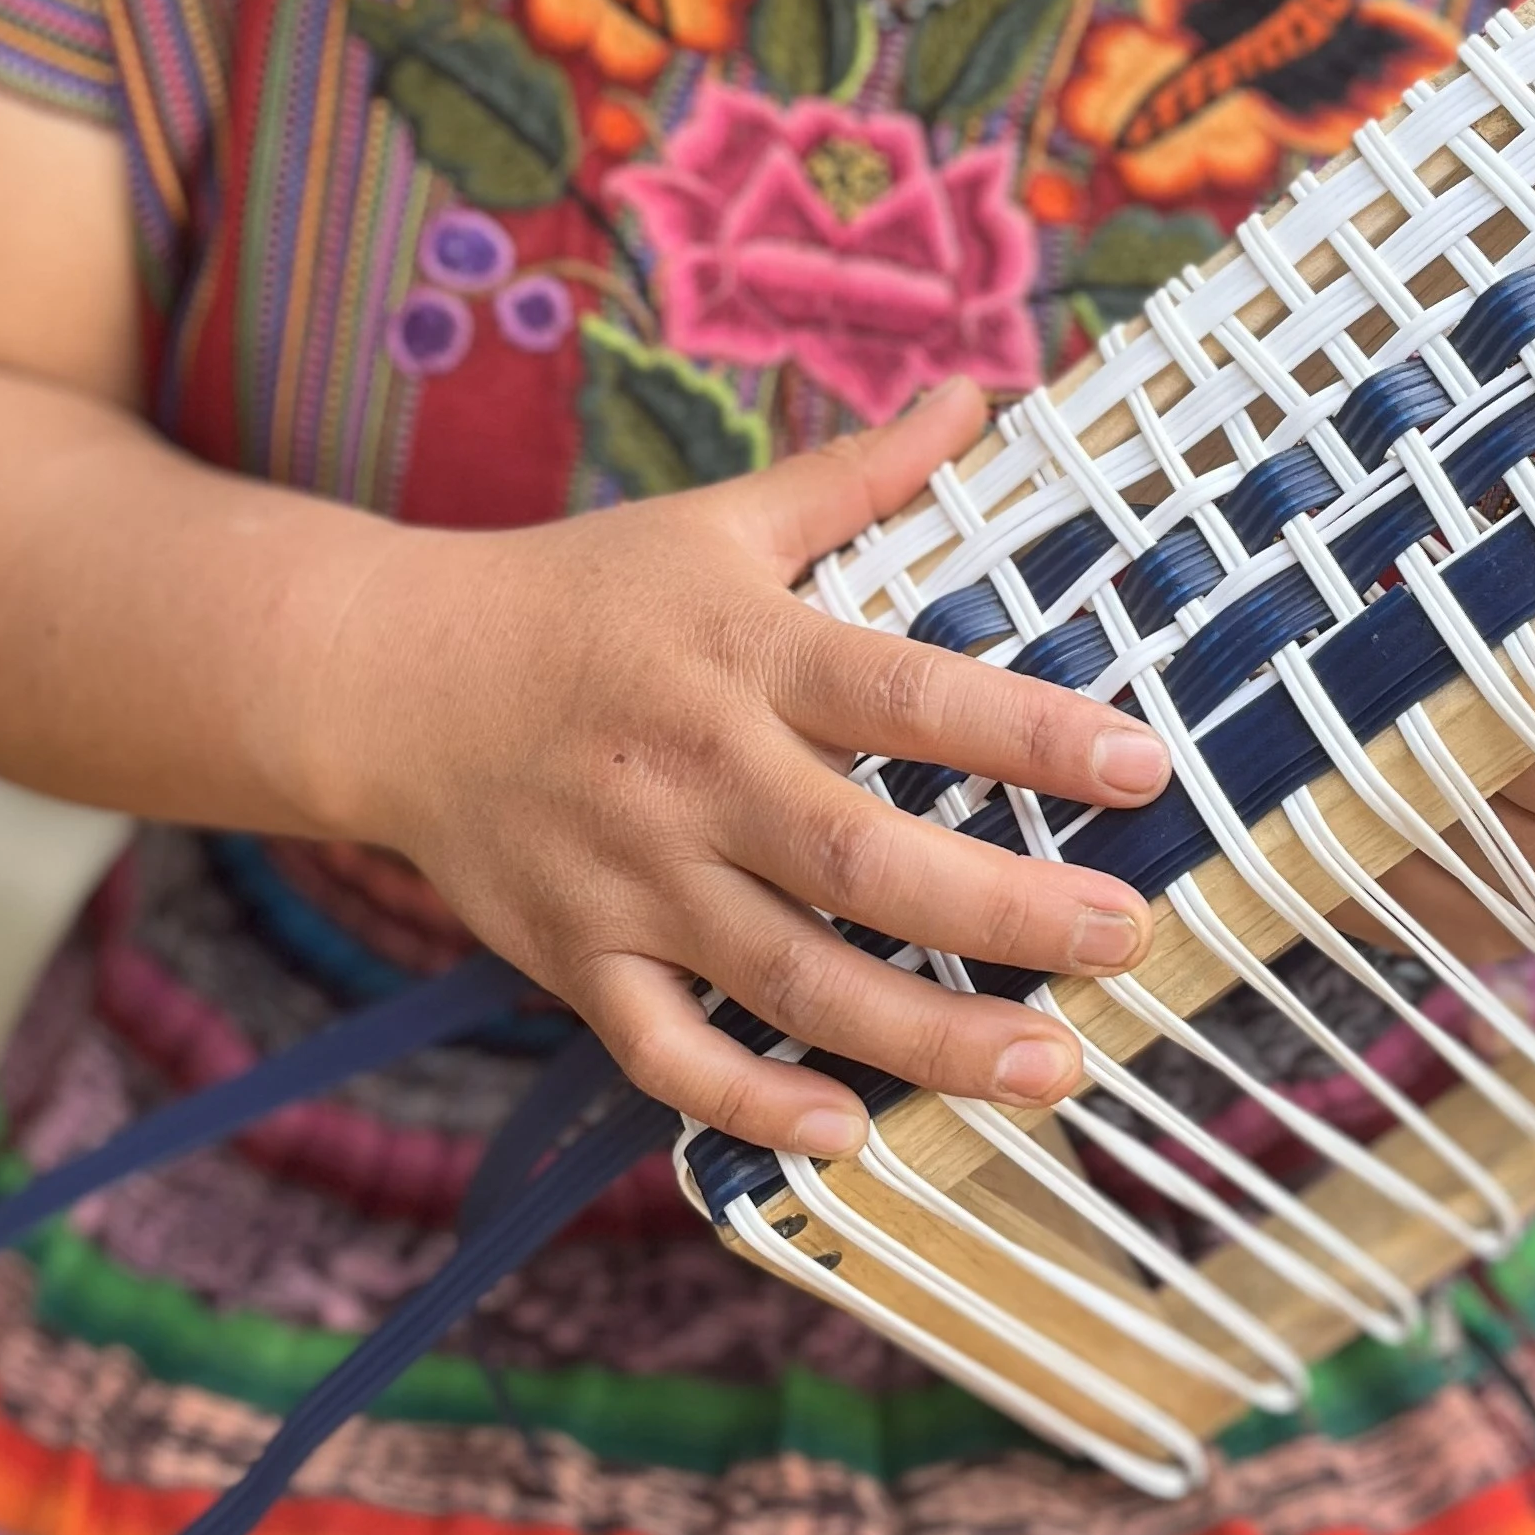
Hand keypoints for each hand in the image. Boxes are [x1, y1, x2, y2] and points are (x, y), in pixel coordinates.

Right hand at [311, 379, 1165, 1152]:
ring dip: (926, 1035)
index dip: (1026, 733)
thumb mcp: (718, 520)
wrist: (391, 676)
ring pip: (790, 978)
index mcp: (741, 650)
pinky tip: (848, 1136)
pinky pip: (668, 1052)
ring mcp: (630, 876)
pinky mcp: (576, 957)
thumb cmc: (583, 595)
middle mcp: (691, 769)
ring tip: (1050, 1062)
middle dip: (1005, 911)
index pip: (904, 693)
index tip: (1143, 768)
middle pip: (862, 859)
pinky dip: (751, 1103)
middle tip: (1123, 938)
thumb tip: (979, 397)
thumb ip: (857, 476)